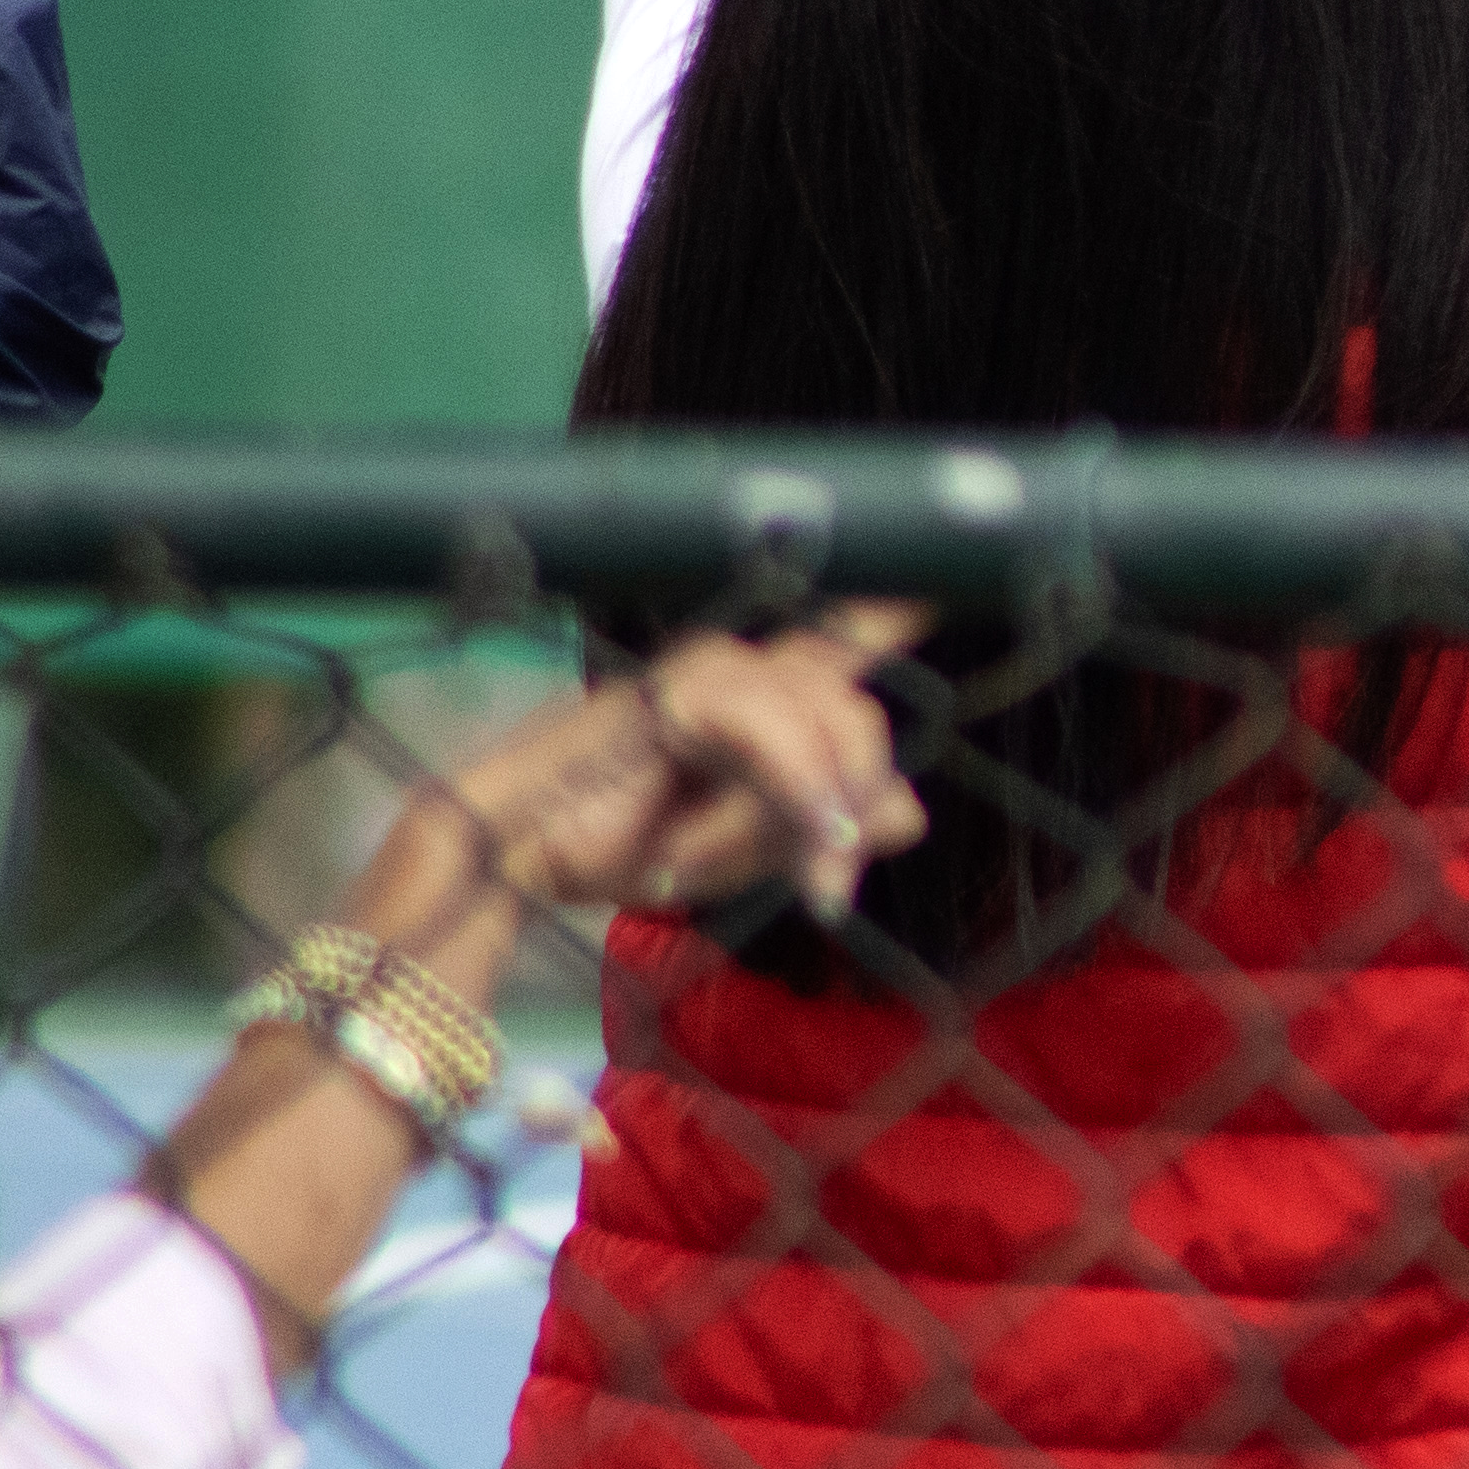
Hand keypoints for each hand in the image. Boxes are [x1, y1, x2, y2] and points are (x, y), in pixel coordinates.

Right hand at [379, 602, 936, 953]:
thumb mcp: (750, 853)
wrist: (521, 855)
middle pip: (857, 708)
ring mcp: (718, 668)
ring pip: (826, 723)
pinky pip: (772, 736)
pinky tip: (741, 843)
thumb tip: (913, 810)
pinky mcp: (685, 687)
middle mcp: (752, 667)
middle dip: (851, 804)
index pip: (852, 635)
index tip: (948, 580)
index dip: (902, 602)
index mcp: (773, 698)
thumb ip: (825, 829)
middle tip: (825, 889)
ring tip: (755, 874)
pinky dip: (772, 795)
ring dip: (800, 814)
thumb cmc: (629, 846)